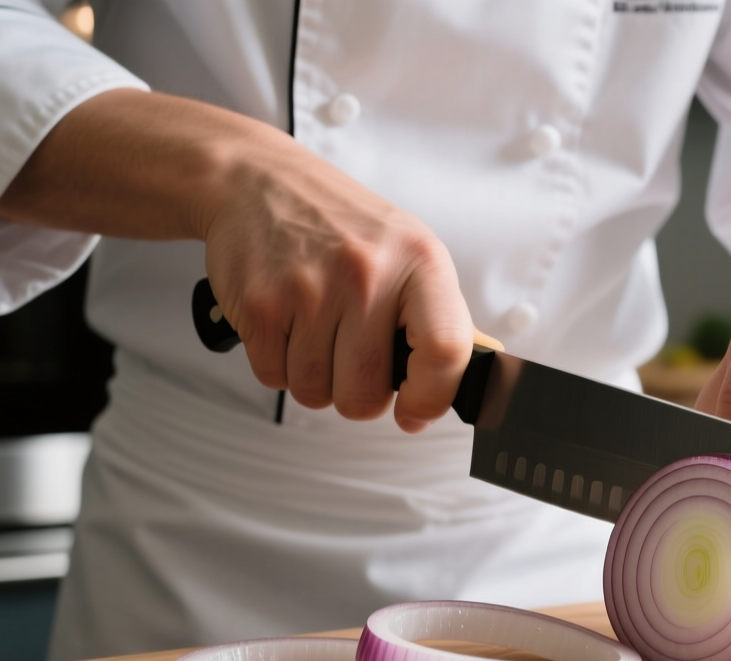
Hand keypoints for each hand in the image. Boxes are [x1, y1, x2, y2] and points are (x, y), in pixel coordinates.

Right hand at [200, 147, 477, 431]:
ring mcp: (309, 289)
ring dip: (317, 378)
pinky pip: (275, 378)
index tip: (416, 411)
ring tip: (318, 330)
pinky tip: (288, 324)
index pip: (445, 351)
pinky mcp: (259, 304)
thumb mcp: (409, 252)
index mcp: (419, 262)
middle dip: (359, 393)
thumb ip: (440, 316)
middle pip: (366, 394)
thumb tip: (471, 375)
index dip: (432, 398)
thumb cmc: (343, 224)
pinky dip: (280, 365)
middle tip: (353, 356)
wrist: (258, 180)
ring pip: (317, 393)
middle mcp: (366, 273)